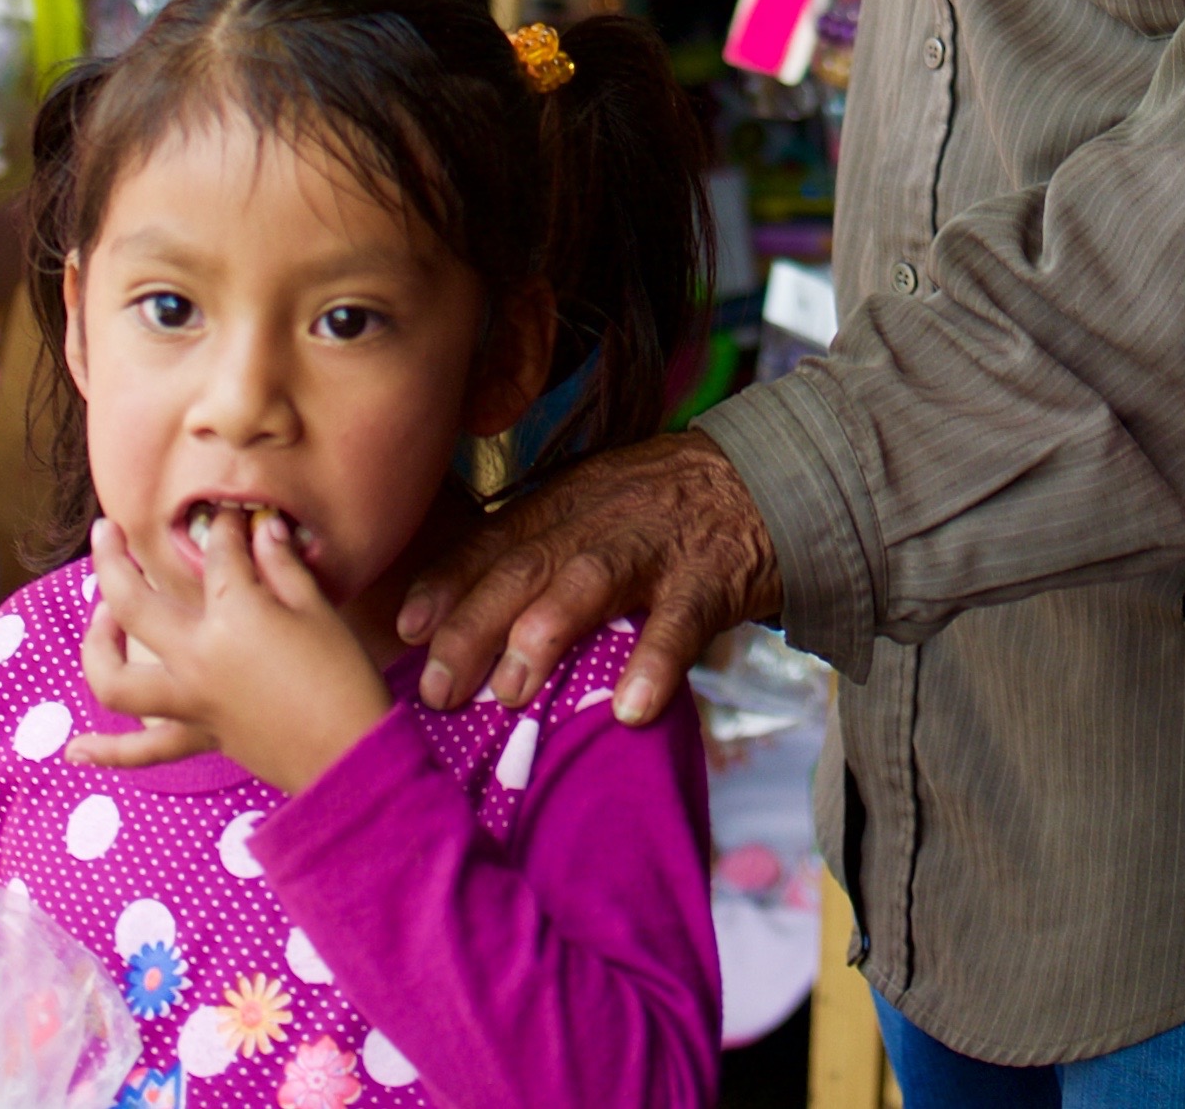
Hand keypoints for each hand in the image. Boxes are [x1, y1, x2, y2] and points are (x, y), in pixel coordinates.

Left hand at [67, 510, 390, 795]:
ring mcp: (191, 702)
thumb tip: (261, 527)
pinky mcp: (200, 736)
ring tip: (100, 618)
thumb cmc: (343, 676)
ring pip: (116, 680)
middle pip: (133, 602)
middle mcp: (197, 658)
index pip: (218, 554)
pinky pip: (143, 752)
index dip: (227, 527)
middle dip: (113, 559)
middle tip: (106, 531)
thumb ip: (282, 563)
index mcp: (233, 618)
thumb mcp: (318, 608)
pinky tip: (74, 751)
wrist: (351, 755)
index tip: (234, 515)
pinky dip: (106, 752)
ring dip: (97, 647)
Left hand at [393, 432, 776, 729]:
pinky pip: (681, 620)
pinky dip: (655, 660)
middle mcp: (600, 518)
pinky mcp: (713, 576)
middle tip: (437, 688)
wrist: (777, 475)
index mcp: (567, 502)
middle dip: (475, 624)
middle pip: (526, 566)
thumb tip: (474, 623)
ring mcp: (656, 545)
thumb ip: (547, 551)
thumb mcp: (600, 507)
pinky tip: (631, 708)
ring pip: (590, 581)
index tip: (406, 627)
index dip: (449, 581)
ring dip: (545, 632)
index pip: (495, 540)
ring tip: (511, 689)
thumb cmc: (671, 509)